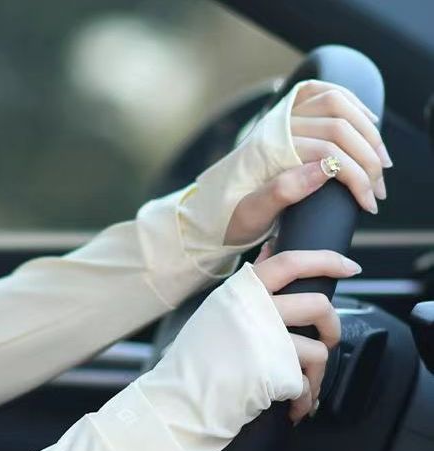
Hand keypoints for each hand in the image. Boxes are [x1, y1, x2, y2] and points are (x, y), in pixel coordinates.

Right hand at [136, 247, 359, 450]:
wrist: (177, 403)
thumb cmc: (193, 364)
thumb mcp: (216, 313)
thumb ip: (248, 285)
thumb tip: (272, 250)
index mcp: (238, 293)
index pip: (289, 262)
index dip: (325, 260)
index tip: (347, 266)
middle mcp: (254, 312)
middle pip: (318, 305)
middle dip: (332, 327)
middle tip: (327, 339)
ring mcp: (265, 342)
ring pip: (319, 349)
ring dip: (316, 374)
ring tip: (302, 387)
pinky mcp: (274, 373)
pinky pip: (306, 383)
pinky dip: (303, 399)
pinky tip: (292, 407)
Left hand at [226, 80, 390, 245]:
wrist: (211, 210)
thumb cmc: (232, 216)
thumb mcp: (253, 214)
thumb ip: (284, 191)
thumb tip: (326, 168)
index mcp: (270, 152)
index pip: (330, 154)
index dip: (357, 178)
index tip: (368, 203)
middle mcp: (277, 128)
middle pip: (339, 127)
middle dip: (368, 158)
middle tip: (378, 188)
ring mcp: (281, 117)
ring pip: (337, 103)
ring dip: (366, 129)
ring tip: (381, 159)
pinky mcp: (284, 115)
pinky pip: (323, 93)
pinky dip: (350, 102)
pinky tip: (367, 121)